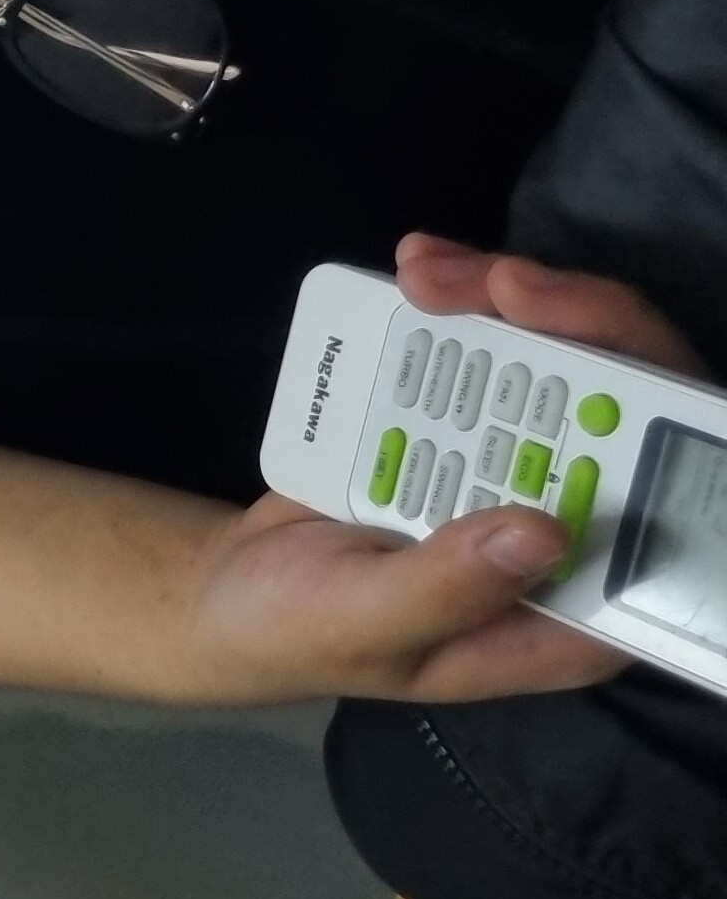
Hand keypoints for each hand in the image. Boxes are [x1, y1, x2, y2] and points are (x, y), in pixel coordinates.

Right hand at [191, 233, 702, 705]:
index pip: (664, 523)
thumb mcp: (364, 623)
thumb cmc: (300, 628)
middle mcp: (569, 530)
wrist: (229, 584)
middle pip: (629, 414)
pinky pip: (494, 350)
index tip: (604, 365)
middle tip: (502, 284)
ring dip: (509, 300)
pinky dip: (463, 301)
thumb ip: (450, 587)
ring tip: (426, 270)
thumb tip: (547, 529)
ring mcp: (522, 464)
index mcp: (572, 607)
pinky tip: (418, 270)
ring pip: (567, 364)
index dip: (668, 439)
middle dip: (581, 328)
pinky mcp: (471, 419)